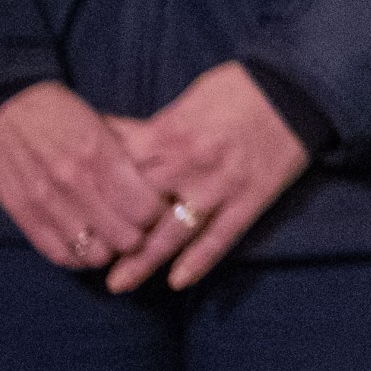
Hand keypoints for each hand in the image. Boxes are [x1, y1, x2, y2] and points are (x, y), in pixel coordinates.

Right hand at [0, 79, 168, 275]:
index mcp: (101, 155)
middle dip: (138, 236)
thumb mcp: (100, 123)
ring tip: (111, 237)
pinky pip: (60, 255)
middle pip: (126, 238)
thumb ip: (127, 153)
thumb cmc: (57, 112)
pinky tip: (86, 244)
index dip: (156, 214)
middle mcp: (75, 183)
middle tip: (136, 227)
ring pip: (95, 254)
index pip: (145, 208)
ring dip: (108, 250)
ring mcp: (47, 203)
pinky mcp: (23, 216)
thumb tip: (160, 177)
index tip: (156, 209)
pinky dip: (79, 257)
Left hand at [103, 64, 311, 290]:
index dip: (94, 197)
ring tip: (119, 284)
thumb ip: (153, 128)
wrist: (296, 87)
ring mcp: (222, 185)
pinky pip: (221, 236)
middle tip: (86, 258)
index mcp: (170, 133)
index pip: (119, 173)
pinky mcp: (251, 198)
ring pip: (175, 231)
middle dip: (110, 235)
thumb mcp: (187, 98)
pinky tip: (177, 281)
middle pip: (139, 208)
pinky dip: (199, 261)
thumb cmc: (237, 88)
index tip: (75, 216)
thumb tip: (112, 142)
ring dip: (144, 261)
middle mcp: (190, 163)